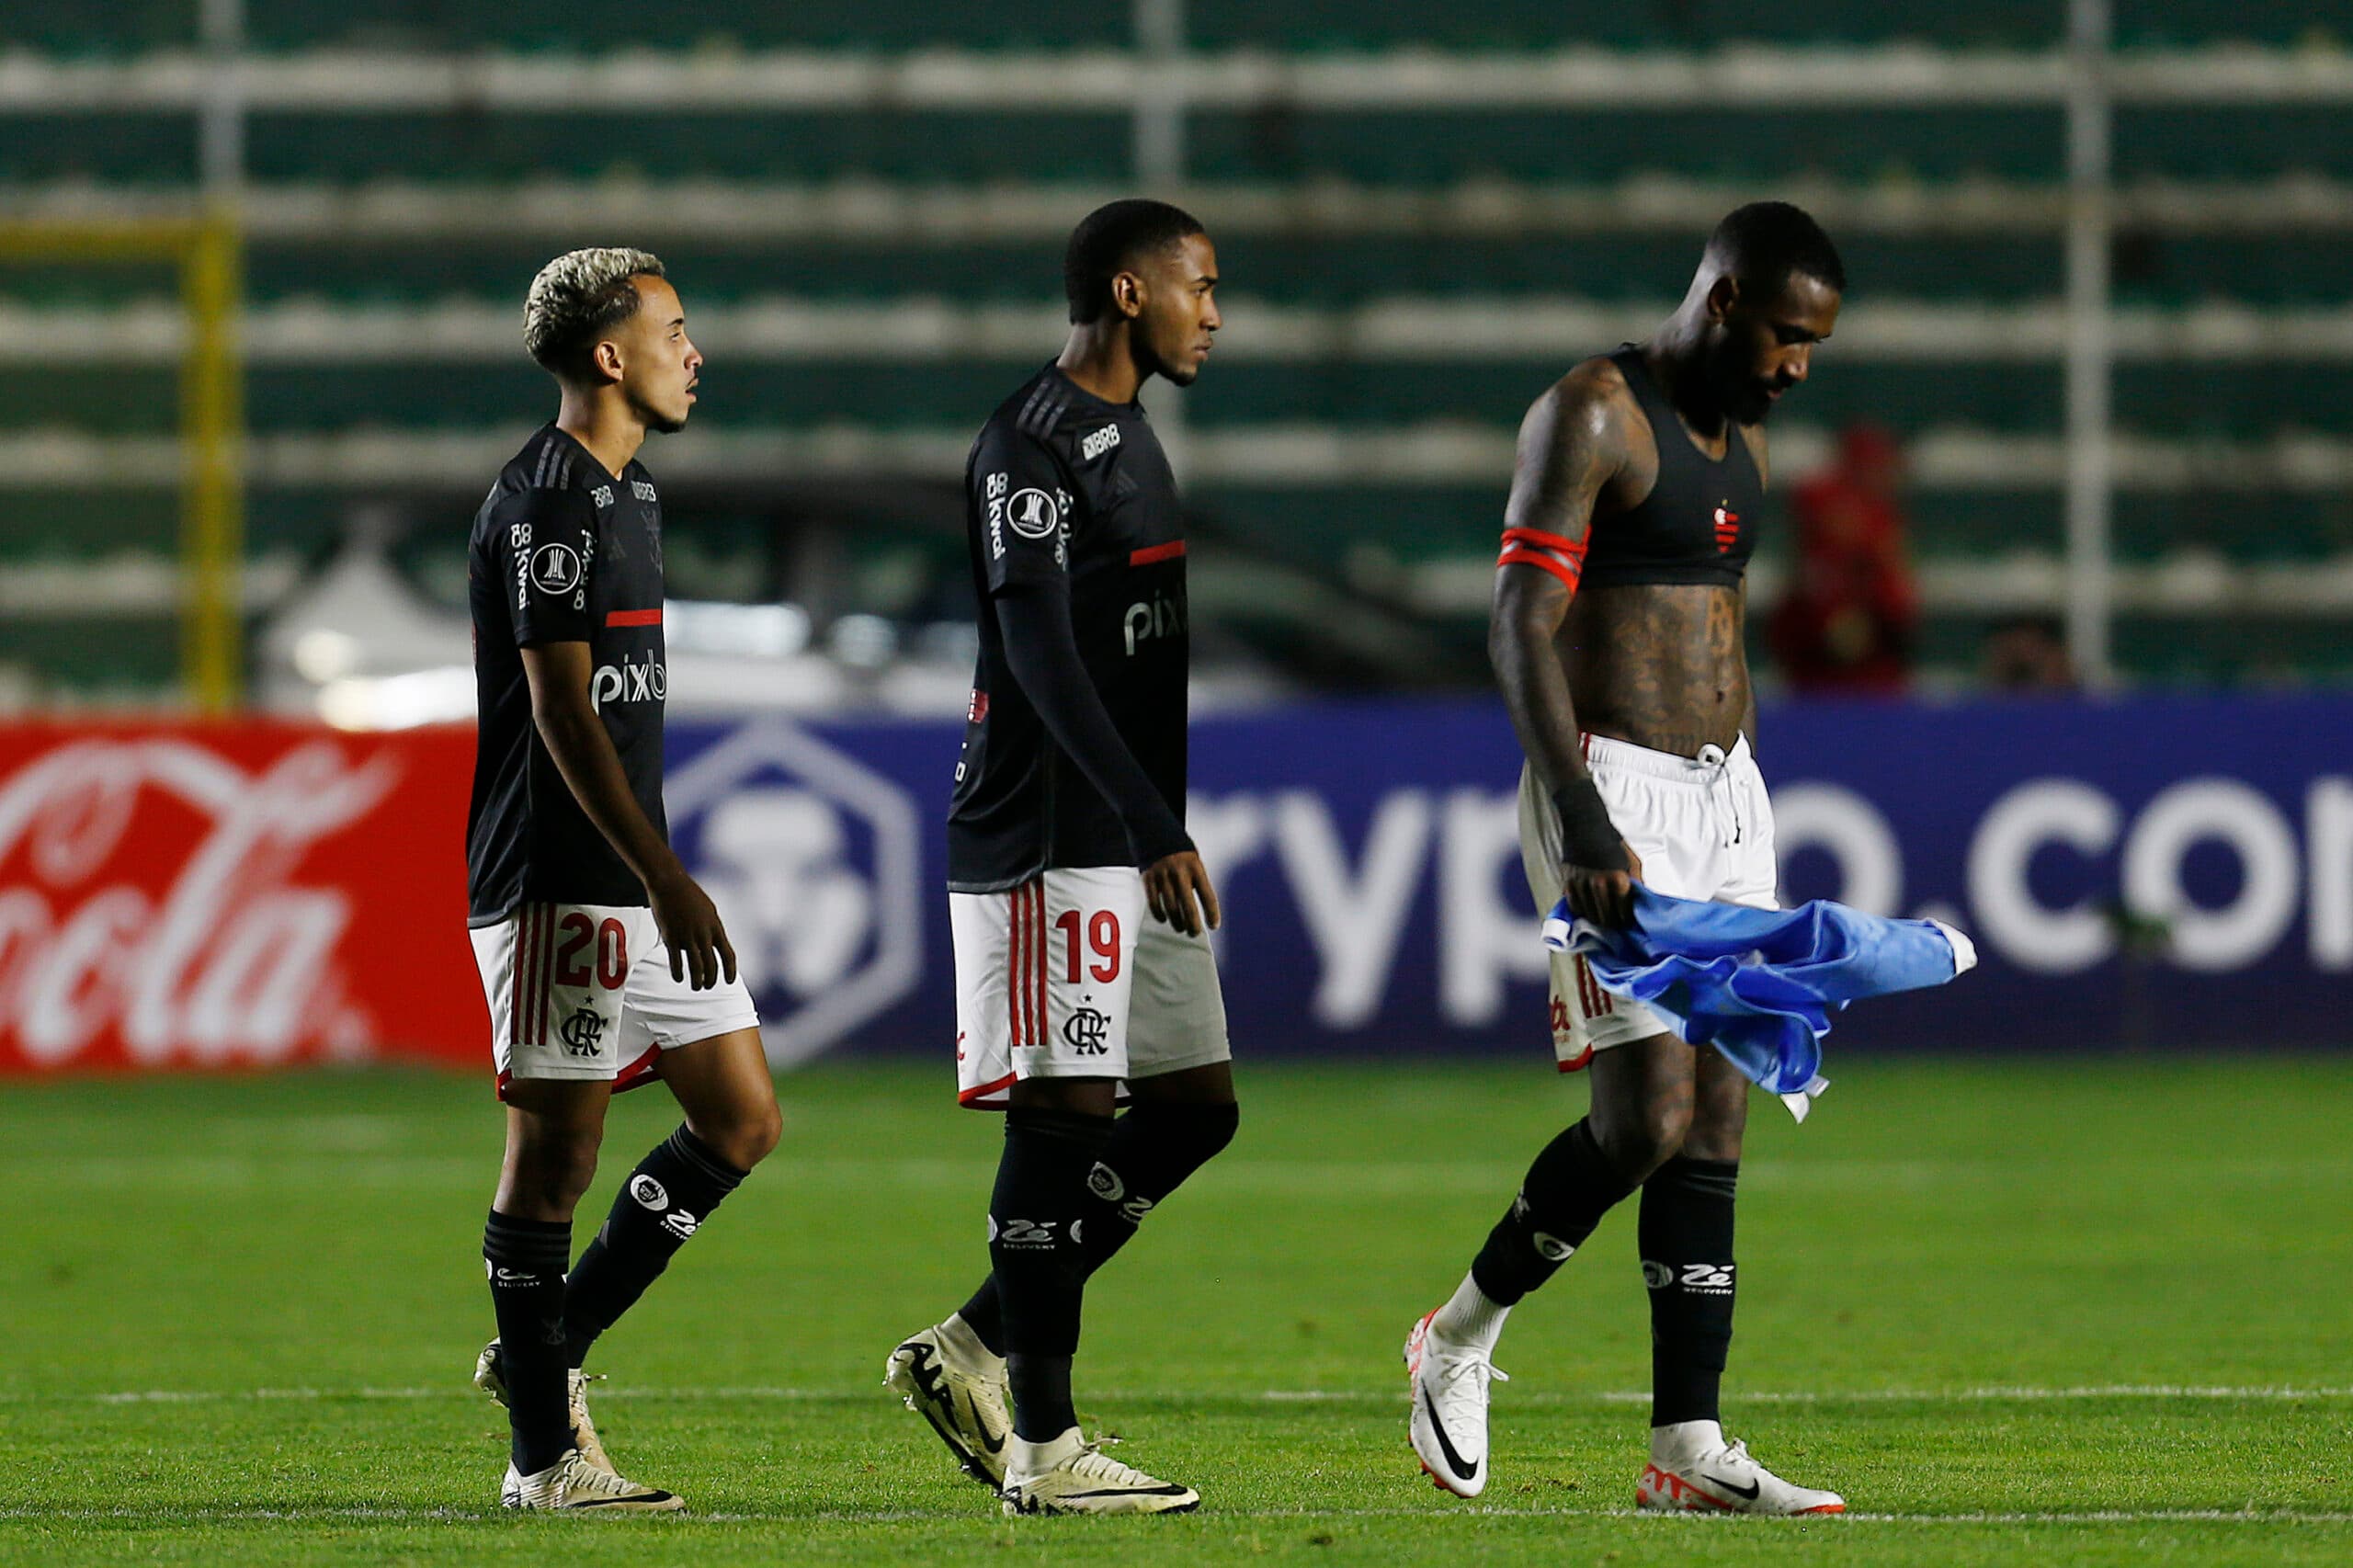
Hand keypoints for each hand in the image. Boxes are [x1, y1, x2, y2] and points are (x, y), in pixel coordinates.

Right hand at [648, 866, 737, 989]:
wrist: (669, 882)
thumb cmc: (689, 895)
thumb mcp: (709, 910)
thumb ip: (713, 928)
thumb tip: (715, 944)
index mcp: (716, 927)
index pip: (728, 955)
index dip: (730, 971)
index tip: (729, 982)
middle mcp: (704, 934)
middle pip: (712, 965)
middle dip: (711, 980)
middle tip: (707, 986)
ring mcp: (687, 936)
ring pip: (696, 967)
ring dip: (697, 981)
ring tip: (696, 987)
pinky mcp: (670, 936)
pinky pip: (676, 961)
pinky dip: (678, 973)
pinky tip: (679, 978)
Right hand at [1143, 850, 1220, 936]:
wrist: (1154, 832)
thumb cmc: (1180, 854)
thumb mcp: (1194, 862)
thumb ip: (1196, 883)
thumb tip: (1199, 912)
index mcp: (1196, 868)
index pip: (1208, 896)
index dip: (1212, 914)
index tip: (1214, 926)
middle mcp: (1179, 872)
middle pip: (1188, 906)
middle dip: (1193, 924)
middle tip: (1194, 933)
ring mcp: (1162, 875)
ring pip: (1171, 908)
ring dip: (1177, 922)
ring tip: (1181, 928)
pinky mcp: (1148, 878)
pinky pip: (1153, 903)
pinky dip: (1159, 914)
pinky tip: (1164, 919)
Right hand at [1562, 840, 1643, 927]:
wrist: (1586, 827)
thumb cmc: (1612, 843)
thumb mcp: (1633, 860)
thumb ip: (1637, 882)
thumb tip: (1640, 900)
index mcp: (1619, 879)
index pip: (1624, 912)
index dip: (1626, 919)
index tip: (1626, 921)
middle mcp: (1600, 884)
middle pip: (1606, 918)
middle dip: (1612, 923)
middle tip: (1614, 923)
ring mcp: (1582, 884)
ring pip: (1589, 915)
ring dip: (1596, 919)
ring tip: (1601, 918)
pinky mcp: (1568, 882)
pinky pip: (1574, 906)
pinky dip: (1581, 910)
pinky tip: (1587, 909)